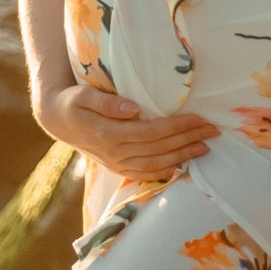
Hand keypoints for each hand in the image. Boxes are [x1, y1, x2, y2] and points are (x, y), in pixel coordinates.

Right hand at [37, 80, 215, 182]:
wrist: (58, 120)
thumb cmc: (73, 102)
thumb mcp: (84, 95)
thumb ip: (107, 102)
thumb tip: (134, 107)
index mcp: (108, 134)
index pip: (151, 131)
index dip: (177, 126)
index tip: (199, 118)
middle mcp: (114, 153)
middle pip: (159, 148)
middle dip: (188, 139)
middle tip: (213, 131)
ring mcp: (116, 163)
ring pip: (155, 164)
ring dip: (182, 157)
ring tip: (205, 148)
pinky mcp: (117, 168)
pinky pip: (144, 174)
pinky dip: (165, 172)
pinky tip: (182, 167)